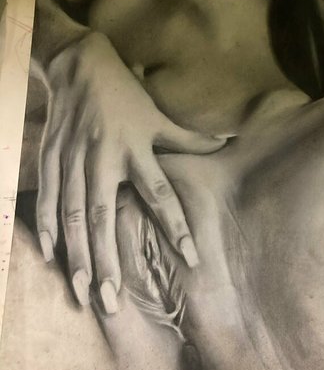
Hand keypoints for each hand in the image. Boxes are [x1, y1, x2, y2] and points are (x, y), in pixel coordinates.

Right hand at [36, 31, 224, 312]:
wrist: (79, 67)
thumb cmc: (125, 95)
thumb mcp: (158, 115)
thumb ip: (190, 137)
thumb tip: (228, 141)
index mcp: (135, 149)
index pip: (160, 195)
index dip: (177, 226)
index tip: (191, 258)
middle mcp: (104, 159)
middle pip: (106, 218)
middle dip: (107, 261)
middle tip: (112, 302)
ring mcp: (74, 161)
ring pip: (74, 216)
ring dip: (77, 256)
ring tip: (82, 292)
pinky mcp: (52, 159)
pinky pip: (49, 199)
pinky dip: (50, 229)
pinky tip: (53, 258)